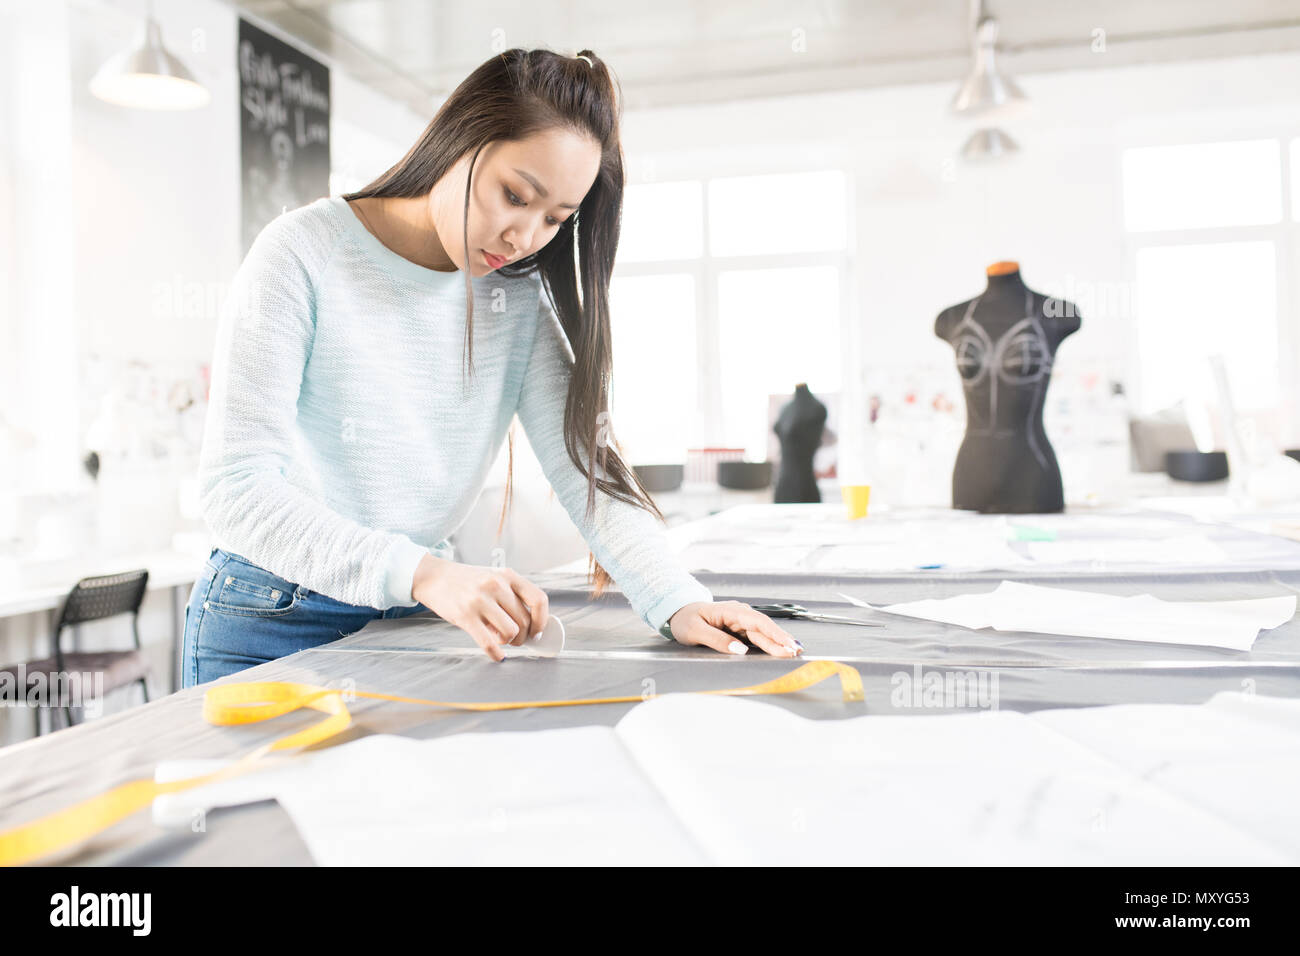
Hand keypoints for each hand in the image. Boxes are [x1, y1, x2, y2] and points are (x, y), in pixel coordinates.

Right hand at [412, 554, 549, 662]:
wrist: (433, 577)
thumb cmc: (466, 581)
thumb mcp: (493, 578)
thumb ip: (511, 596)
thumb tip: (530, 627)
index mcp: (507, 576)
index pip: (538, 600)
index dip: (542, 620)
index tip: (537, 632)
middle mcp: (496, 585)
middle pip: (524, 621)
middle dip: (523, 637)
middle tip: (515, 640)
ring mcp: (480, 600)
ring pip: (510, 632)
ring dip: (509, 642)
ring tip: (500, 640)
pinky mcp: (465, 616)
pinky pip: (488, 642)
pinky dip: (496, 654)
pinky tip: (497, 655)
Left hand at [665, 601, 801, 656]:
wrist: (679, 613)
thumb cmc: (686, 620)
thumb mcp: (695, 631)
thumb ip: (717, 640)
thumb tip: (741, 650)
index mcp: (731, 611)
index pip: (758, 622)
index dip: (775, 634)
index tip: (788, 644)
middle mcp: (740, 614)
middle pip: (764, 629)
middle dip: (781, 640)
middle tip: (797, 653)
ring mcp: (740, 622)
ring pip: (763, 634)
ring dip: (778, 643)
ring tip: (794, 653)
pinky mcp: (739, 629)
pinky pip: (757, 637)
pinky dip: (770, 644)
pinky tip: (781, 650)